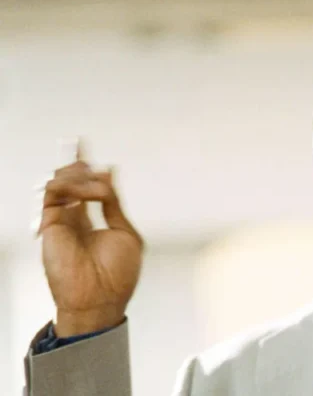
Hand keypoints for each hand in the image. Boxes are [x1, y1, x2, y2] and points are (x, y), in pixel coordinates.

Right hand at [38, 140, 142, 336]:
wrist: (100, 299)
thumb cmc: (116, 275)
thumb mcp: (126, 232)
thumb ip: (114, 205)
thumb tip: (111, 175)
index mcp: (93, 221)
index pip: (86, 188)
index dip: (86, 168)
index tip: (88, 151)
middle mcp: (75, 219)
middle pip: (69, 182)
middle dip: (78, 165)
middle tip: (89, 160)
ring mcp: (62, 221)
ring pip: (59, 184)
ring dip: (79, 176)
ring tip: (95, 181)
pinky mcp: (50, 225)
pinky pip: (52, 194)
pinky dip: (71, 186)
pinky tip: (88, 192)